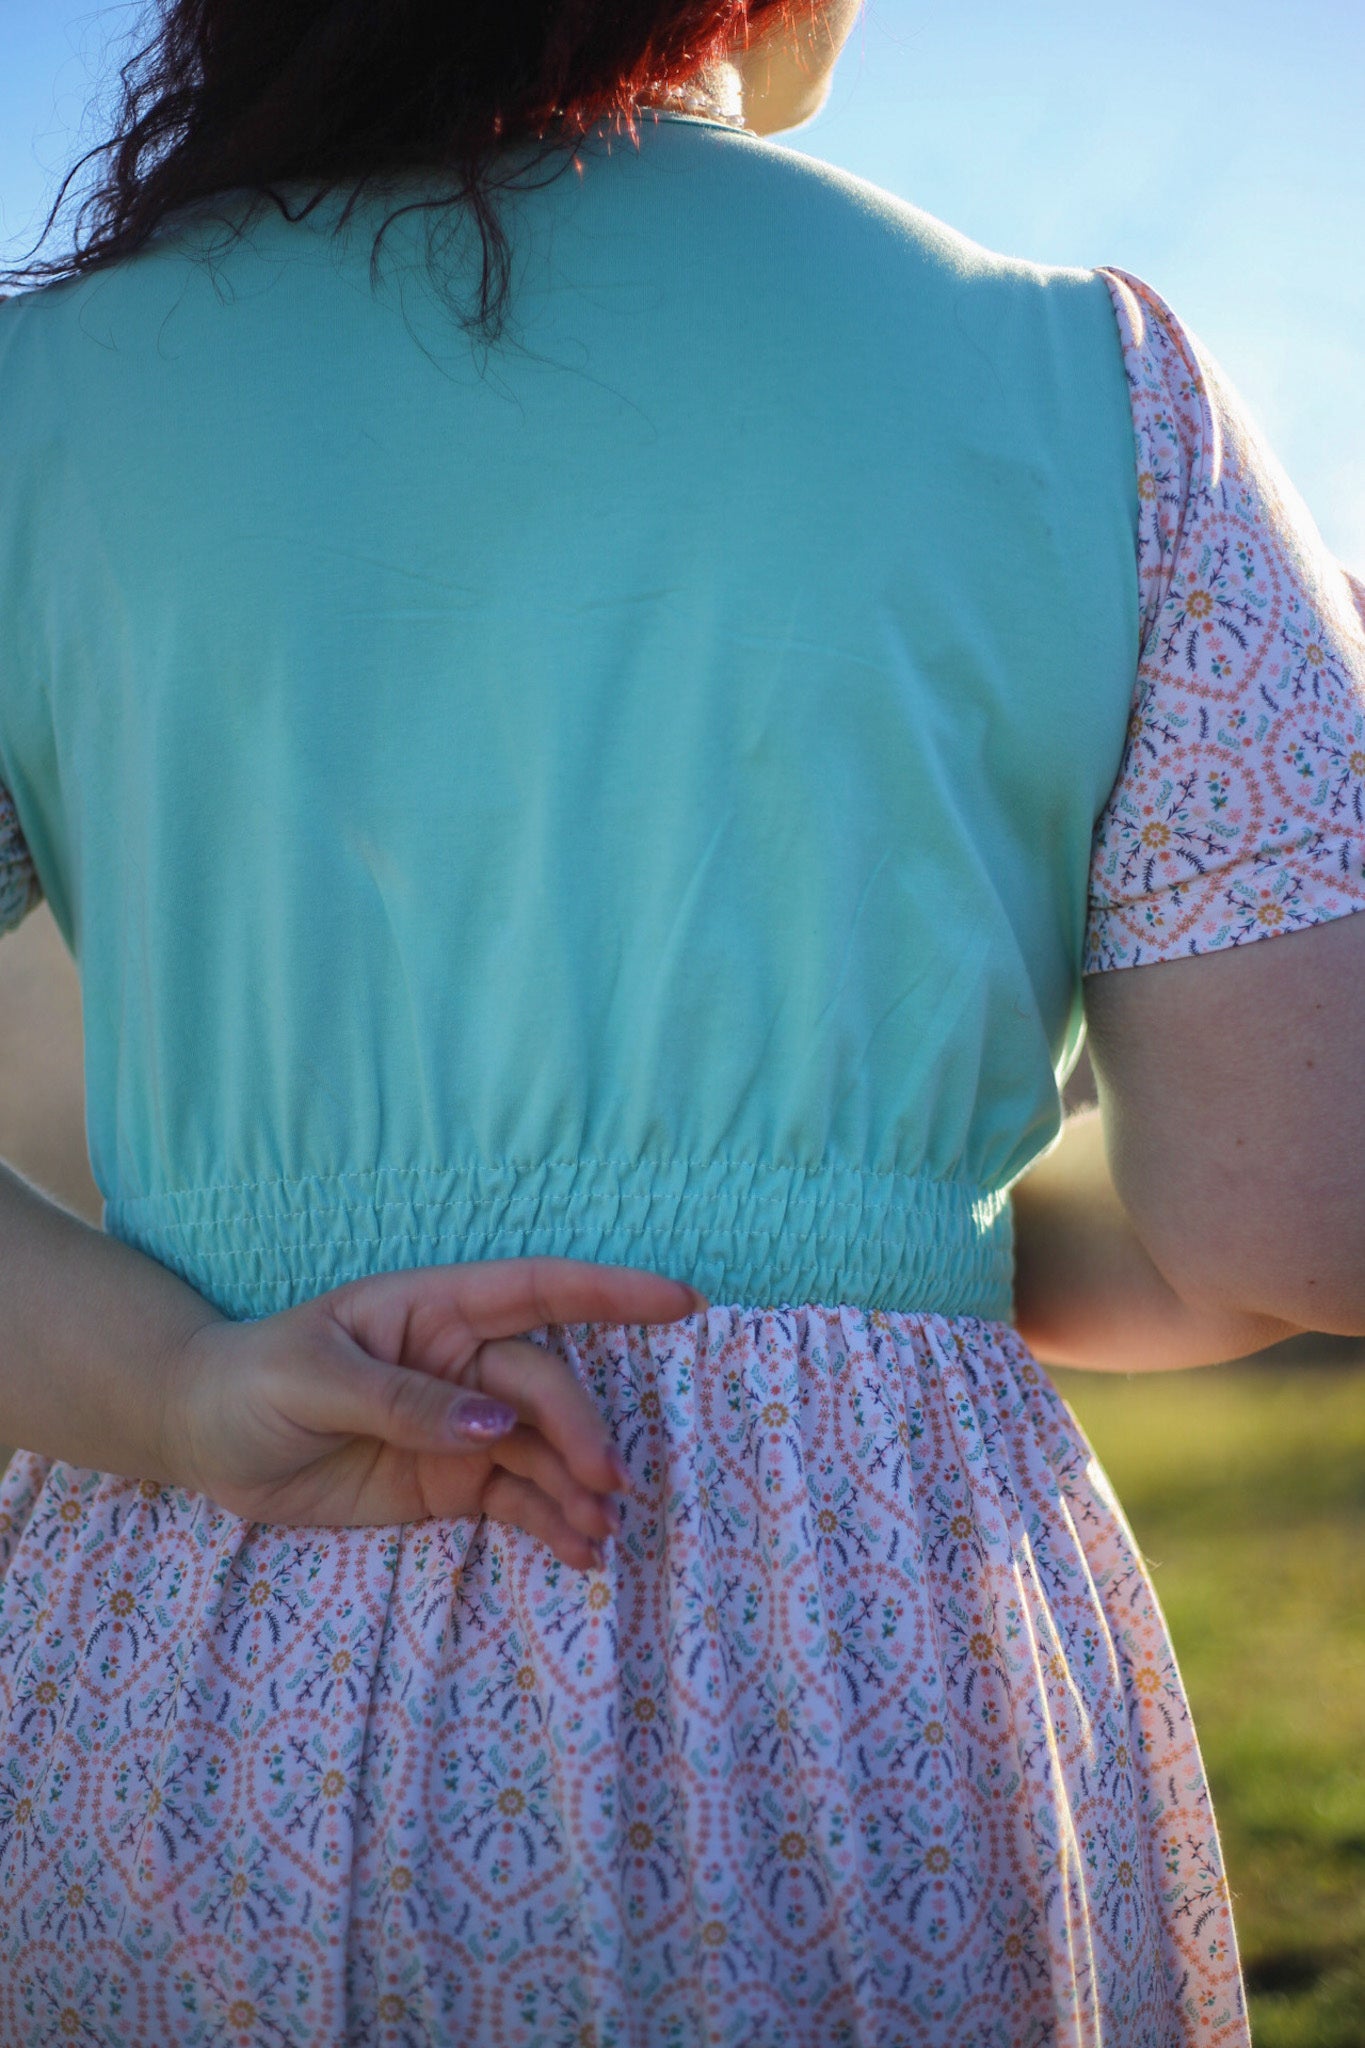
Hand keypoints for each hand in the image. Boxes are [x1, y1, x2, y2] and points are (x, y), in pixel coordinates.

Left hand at [169, 1257, 705, 1566]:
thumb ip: (402, 1400)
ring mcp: (461, 1426)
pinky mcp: (452, 1483)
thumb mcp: (312, 1379)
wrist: (202, 1441)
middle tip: (607, 1483)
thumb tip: (492, 1425)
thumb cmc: (251, 1382)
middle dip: (584, 1431)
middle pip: (546, 1388)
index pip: (536, 1290)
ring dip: (579, 1488)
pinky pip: (518, 1501)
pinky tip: (580, 1553)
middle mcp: (461, 1362)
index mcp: (432, 1309)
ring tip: (601, 1532)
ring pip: (543, 1451)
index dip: (611, 1291)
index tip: (679, 1301)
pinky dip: (553, 1526)